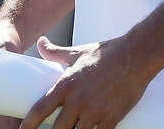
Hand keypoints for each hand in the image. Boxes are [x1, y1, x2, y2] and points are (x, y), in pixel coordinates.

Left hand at [19, 36, 154, 128]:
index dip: (28, 123)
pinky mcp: (112, 119)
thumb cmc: (104, 54)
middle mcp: (77, 101)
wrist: (134, 57)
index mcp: (65, 85)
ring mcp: (95, 112)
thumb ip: (55, 52)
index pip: (40, 109)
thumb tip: (40, 42)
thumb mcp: (76, 52)